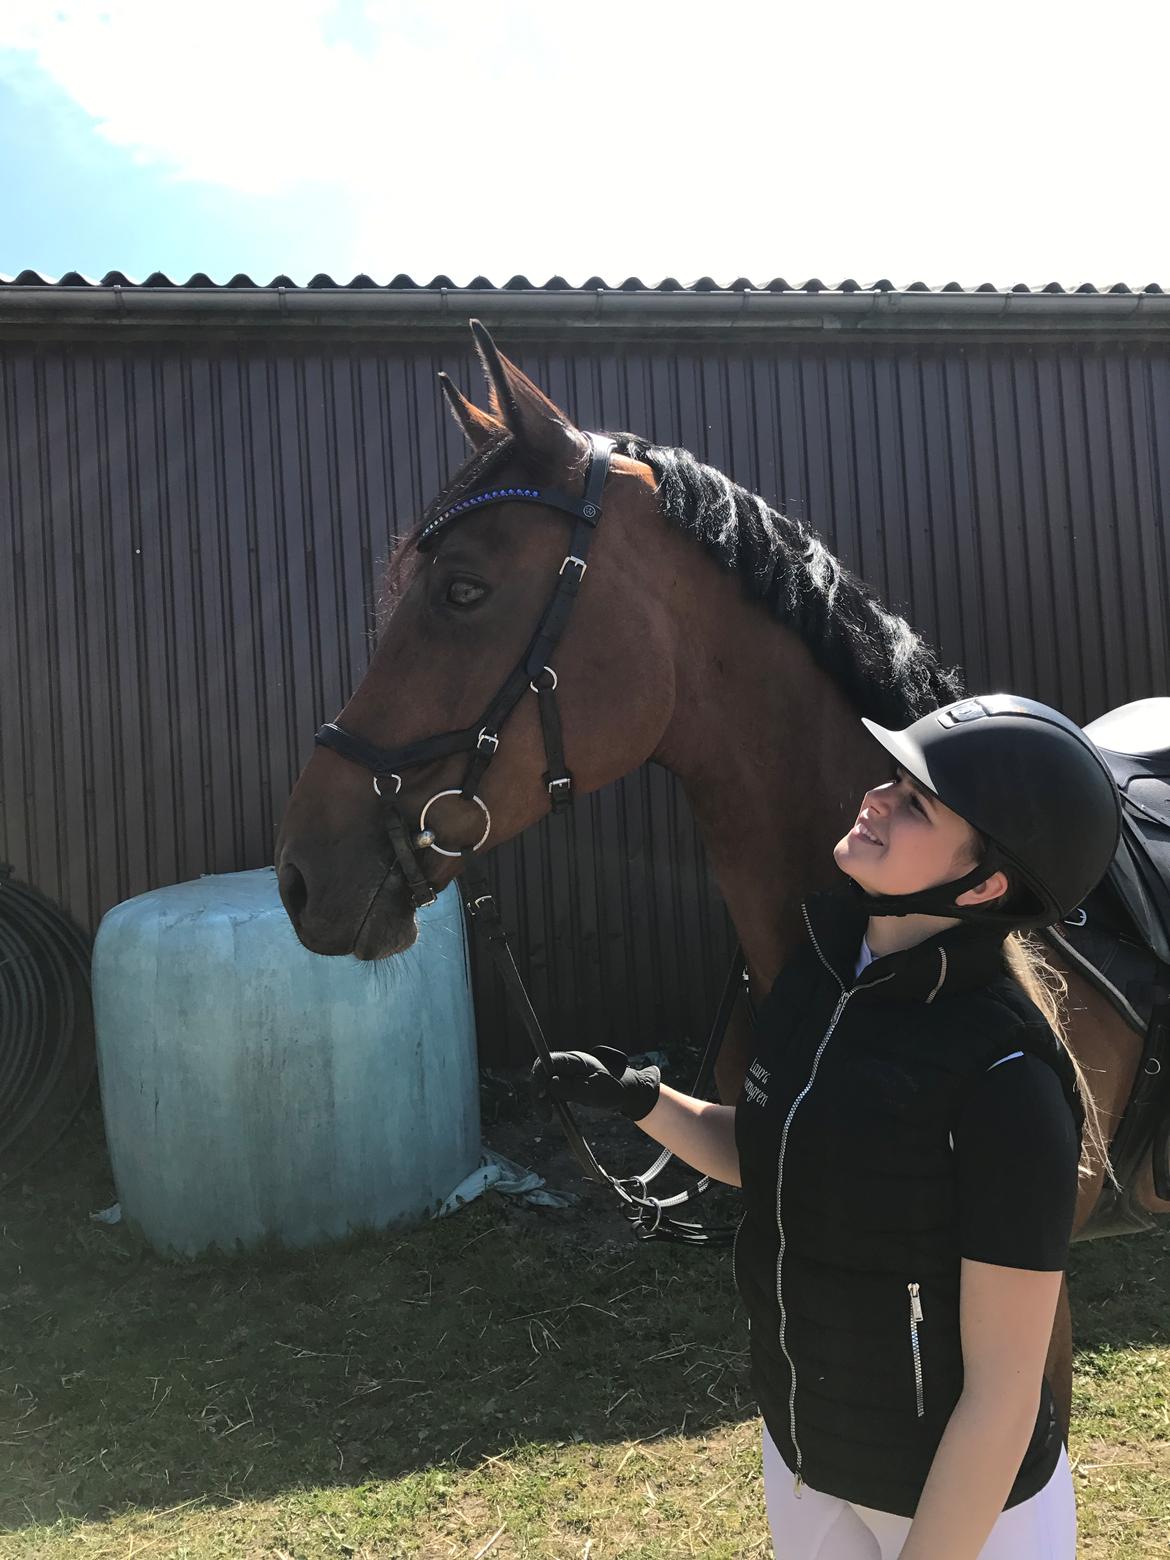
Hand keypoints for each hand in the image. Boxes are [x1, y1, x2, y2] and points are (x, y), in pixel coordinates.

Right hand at [529, 1046, 660, 1122]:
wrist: (625, 1093)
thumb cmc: (613, 1089)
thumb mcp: (595, 1091)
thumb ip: (573, 1087)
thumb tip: (549, 1083)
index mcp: (574, 1060)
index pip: (547, 1062)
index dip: (539, 1077)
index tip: (542, 1096)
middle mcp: (567, 1064)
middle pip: (541, 1073)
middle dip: (538, 1092)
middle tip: (545, 1116)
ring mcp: (566, 1074)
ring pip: (544, 1083)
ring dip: (541, 1100)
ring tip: (547, 1117)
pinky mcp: (566, 1084)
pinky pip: (550, 1091)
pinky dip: (547, 1102)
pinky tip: (550, 1114)